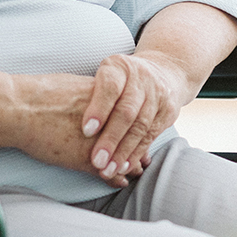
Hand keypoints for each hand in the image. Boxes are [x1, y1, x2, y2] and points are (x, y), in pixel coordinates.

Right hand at [9, 73, 140, 186]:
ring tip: (136, 171)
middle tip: (145, 158)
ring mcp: (100, 142)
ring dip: (130, 165)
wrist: (19, 109)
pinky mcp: (87, 159)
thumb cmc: (39, 95)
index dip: (137, 128)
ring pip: (125, 157)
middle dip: (139, 149)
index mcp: (107, 99)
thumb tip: (96, 97)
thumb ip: (91, 96)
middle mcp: (109, 121)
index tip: (140, 135)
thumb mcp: (73, 86)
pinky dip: (116, 178)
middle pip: (134, 138)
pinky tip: (120, 182)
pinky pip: (109, 172)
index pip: (132, 116)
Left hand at [79, 52, 198, 182]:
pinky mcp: (169, 111)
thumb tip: (67, 121)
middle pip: (126, 111)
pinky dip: (137, 152)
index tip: (86, 131)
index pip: (110, 87)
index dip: (99, 109)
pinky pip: (151, 135)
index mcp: (120, 67)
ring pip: (141, 126)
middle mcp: (142, 78)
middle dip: (111, 138)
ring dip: (124, 151)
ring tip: (109, 169)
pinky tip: (125, 165)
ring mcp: (158, 94)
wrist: (162, 72)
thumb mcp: (104, 76)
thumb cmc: (120, 80)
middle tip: (97, 160)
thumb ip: (90, 95)